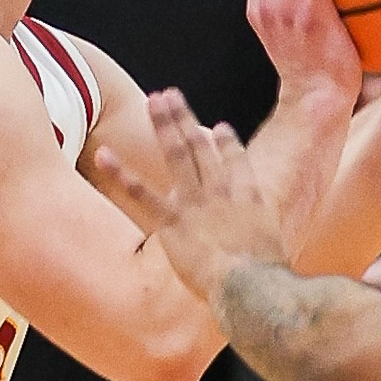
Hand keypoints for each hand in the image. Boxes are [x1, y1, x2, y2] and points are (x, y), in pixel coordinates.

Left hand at [96, 90, 285, 300]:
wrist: (252, 286)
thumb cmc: (267, 278)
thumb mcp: (276, 254)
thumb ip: (265, 247)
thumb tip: (267, 258)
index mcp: (249, 198)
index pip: (238, 162)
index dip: (227, 143)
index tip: (220, 128)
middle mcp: (221, 192)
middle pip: (200, 146)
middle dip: (183, 118)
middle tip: (170, 94)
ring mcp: (195, 203)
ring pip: (177, 155)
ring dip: (163, 125)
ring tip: (152, 101)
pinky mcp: (172, 221)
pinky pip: (142, 193)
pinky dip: (120, 173)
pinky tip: (104, 155)